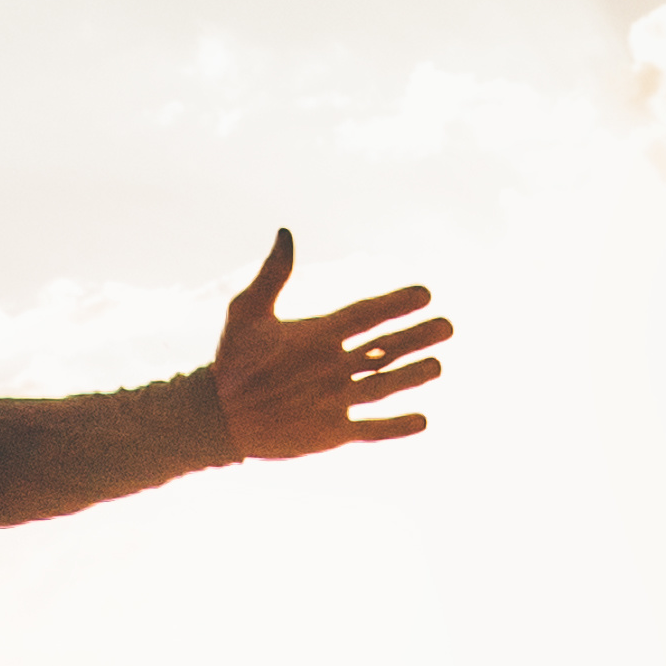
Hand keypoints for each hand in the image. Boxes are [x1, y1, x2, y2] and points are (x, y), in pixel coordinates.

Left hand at [212, 233, 448, 458]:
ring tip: (437, 366)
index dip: (394, 304)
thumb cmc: (231, 361)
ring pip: (382, 386)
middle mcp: (336, 364)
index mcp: (322, 334)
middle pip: (385, 349)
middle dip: (416, 338)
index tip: (425, 293)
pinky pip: (370, 429)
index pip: (366, 315)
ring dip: (410, 376)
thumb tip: (285, 233)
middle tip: (447, 326)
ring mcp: (337, 398)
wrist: (218, 412)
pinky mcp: (332, 432)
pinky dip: (394, 427)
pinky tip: (422, 420)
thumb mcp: (246, 314)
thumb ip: (270, 277)